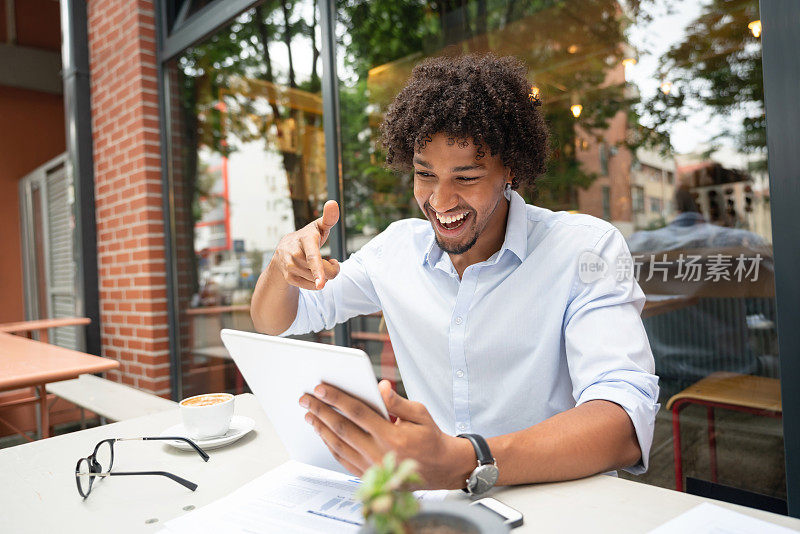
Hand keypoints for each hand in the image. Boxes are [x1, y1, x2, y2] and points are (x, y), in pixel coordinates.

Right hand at [272, 200, 339, 289]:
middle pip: (324, 273)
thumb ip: (329, 217)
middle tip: (332, 262)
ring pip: (318, 282)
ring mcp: (289, 267)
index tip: (321, 282)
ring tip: (317, 265)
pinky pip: (311, 287)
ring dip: (323, 276)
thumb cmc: (309, 237)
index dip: (319, 269)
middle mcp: (294, 254)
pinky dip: (316, 282)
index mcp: (305, 239)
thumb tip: (333, 202)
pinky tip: (312, 273)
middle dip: (333, 269)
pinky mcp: (288, 278)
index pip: (313, 257)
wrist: (283, 250)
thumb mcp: (318, 226)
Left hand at [299, 380, 473, 488]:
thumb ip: (397, 401)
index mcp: (392, 435)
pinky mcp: (369, 476)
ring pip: (339, 446)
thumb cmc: (430, 438)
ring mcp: (372, 467)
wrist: (441, 468)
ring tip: (309, 415)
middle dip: (321, 411)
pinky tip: (323, 434)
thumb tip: (380, 386)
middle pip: (342, 428)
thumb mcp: (420, 413)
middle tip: (306, 398)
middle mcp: (380, 453)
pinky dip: (330, 446)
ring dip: (321, 428)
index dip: (337, 399)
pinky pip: (343, 460)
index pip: (358, 412)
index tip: (321, 388)